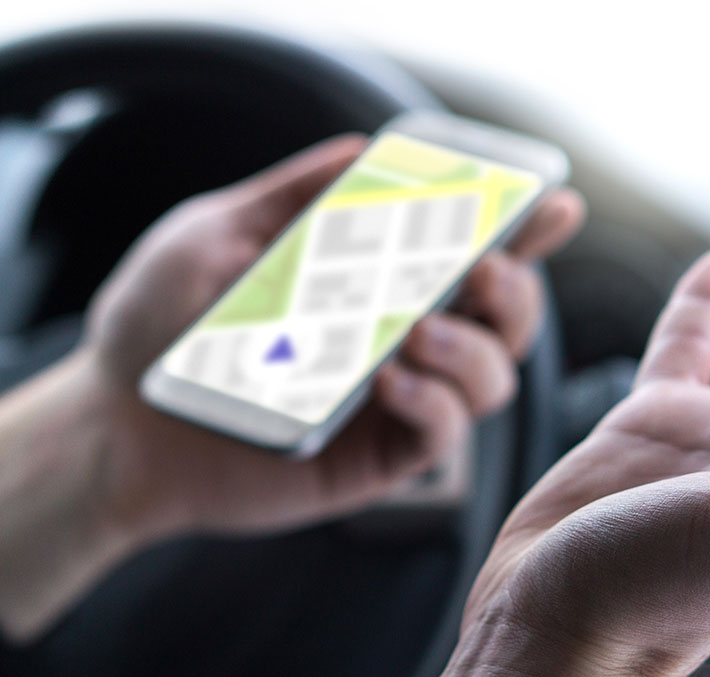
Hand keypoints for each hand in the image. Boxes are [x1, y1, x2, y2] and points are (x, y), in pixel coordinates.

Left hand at [0, 134, 583, 640]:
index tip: (554, 203)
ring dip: (474, 349)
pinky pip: (444, 435)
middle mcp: (404, 341)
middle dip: (517, 291)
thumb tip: (362, 150)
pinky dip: (435, 404)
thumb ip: (292, 196)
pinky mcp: (380, 456)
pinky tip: (390, 383)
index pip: (469, 254)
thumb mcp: (218, 235)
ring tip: (416, 331)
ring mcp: (398, 401)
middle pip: (509, 320)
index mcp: (377, 285)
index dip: (524, 232)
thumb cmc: (161, 326)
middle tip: (483, 270)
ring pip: (493, 378)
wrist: (118, 424)